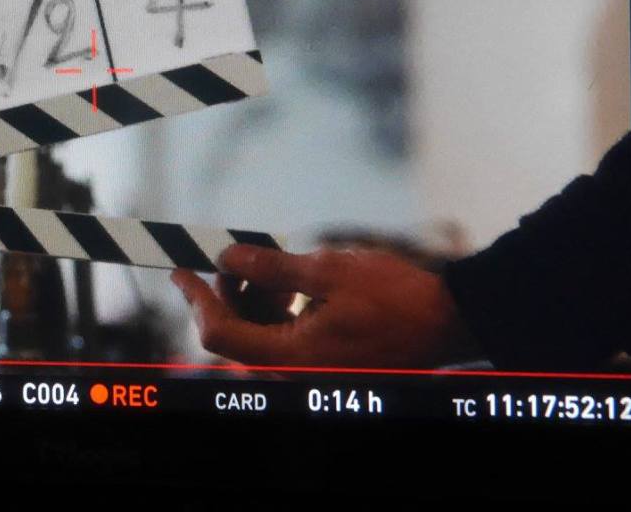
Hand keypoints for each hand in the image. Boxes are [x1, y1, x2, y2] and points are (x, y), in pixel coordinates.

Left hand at [171, 244, 479, 367]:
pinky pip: (284, 340)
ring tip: (264, 264)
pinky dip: (276, 311)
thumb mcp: (328, 271)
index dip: (196, 299)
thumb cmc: (396, 297)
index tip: (180, 271)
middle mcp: (297, 373)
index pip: (221, 333)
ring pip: (260, 337)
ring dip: (252, 301)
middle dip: (226, 295)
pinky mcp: (326, 364)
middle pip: (237, 337)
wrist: (450, 321)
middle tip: (231, 257)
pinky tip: (289, 284)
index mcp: (293, 358)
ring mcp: (312, 371)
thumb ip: (271, 268)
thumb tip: (229, 257)